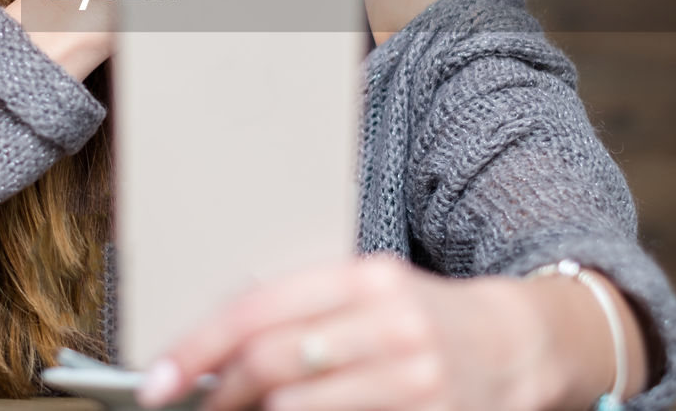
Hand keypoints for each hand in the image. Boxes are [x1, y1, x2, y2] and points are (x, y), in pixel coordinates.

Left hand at [137, 254, 560, 410]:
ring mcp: (417, 381)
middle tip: (192, 406)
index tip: (158, 378)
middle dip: (219, 393)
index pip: (261, 308)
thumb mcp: (367, 292)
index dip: (198, 346)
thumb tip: (215, 350)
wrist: (517, 347)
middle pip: (273, 363)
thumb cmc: (424, 317)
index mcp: (368, 278)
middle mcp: (392, 325)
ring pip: (298, 410)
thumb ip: (300, 311)